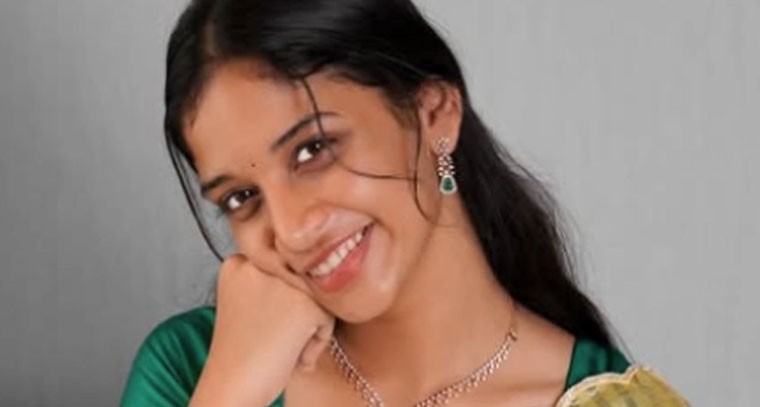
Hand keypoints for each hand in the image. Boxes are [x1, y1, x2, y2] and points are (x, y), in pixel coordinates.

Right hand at [189, 254, 334, 406]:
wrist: (233, 388)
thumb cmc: (243, 353)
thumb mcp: (249, 302)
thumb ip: (274, 280)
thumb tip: (322, 266)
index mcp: (240, 262)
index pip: (283, 265)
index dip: (282, 298)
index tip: (267, 322)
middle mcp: (260, 263)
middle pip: (303, 276)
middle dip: (298, 308)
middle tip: (275, 336)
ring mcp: (282, 280)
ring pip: (319, 292)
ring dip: (311, 323)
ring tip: (286, 346)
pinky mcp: (304, 302)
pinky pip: (329, 314)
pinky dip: (319, 340)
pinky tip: (295, 355)